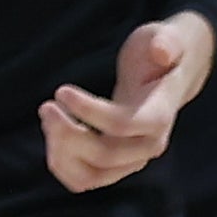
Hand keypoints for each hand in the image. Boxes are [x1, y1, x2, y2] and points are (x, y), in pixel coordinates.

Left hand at [41, 13, 215, 193]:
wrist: (169, 76)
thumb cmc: (165, 51)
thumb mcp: (169, 36)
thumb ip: (168, 41)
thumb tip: (161, 51)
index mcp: (163, 112)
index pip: (124, 124)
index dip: (90, 112)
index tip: (61, 90)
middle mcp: (152, 143)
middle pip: (104, 154)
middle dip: (67, 133)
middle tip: (47, 106)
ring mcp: (134, 159)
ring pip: (90, 175)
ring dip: (60, 152)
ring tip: (50, 117)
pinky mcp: (116, 166)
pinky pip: (83, 180)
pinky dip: (61, 163)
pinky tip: (54, 132)